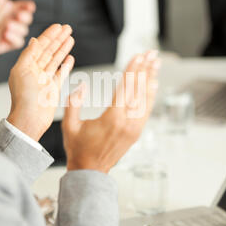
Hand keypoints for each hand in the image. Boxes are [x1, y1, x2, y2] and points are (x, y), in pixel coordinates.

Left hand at [0, 0, 35, 53]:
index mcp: (10, 9)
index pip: (24, 6)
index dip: (28, 6)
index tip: (30, 6)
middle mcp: (13, 21)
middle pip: (27, 18)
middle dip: (25, 16)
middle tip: (19, 15)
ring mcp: (12, 33)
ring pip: (24, 30)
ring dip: (18, 27)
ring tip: (8, 24)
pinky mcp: (9, 44)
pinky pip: (18, 42)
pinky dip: (14, 38)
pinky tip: (6, 33)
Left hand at [8, 23, 74, 141]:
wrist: (31, 118)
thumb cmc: (23, 98)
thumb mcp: (22, 70)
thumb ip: (29, 54)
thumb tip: (34, 40)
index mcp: (26, 65)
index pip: (39, 46)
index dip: (48, 35)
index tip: (57, 26)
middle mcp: (35, 71)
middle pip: (49, 50)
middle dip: (58, 39)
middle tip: (68, 28)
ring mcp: (45, 79)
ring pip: (56, 59)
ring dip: (63, 48)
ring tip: (71, 38)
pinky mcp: (54, 88)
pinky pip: (61, 73)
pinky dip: (66, 65)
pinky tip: (71, 57)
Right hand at [62, 51, 159, 173]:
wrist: (90, 172)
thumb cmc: (78, 149)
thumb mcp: (69, 125)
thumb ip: (73, 103)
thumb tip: (81, 85)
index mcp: (112, 118)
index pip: (125, 87)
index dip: (133, 69)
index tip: (139, 55)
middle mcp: (127, 122)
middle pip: (139, 90)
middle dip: (146, 69)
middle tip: (152, 53)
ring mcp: (134, 128)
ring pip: (146, 99)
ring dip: (151, 79)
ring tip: (156, 63)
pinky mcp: (136, 132)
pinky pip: (146, 110)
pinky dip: (151, 95)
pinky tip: (153, 84)